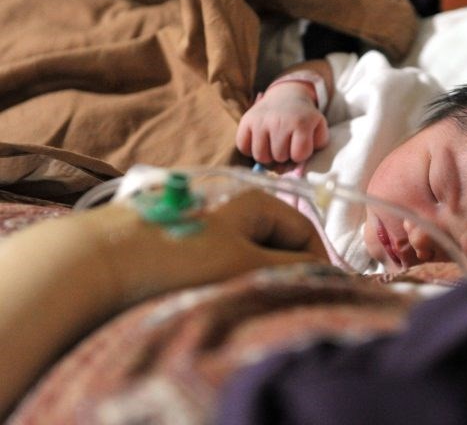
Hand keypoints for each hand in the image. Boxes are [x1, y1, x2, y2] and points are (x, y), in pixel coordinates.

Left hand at [0, 189, 327, 414]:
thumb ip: (292, 267)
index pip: (304, 230)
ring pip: (250, 255)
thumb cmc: (180, 255)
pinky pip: (223, 263)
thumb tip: (325, 272)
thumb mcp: (245, 262)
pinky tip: (222, 298)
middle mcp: (233, 208)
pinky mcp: (185, 244)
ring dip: (259, 278)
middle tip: (288, 301)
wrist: (102, 258)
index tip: (324, 290)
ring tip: (253, 303)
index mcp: (254, 202)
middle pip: (277, 242)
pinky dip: (232, 280)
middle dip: (288, 271)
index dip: (319, 261)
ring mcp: (208, 226)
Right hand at [236, 82, 329, 163]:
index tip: (301, 144)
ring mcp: (260, 120)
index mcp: (301, 122)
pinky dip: (251, 149)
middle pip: (279, 157)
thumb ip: (315, 150)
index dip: (301, 154)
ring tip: (274, 144)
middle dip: (285, 155)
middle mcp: (279, 120)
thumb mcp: (318, 130)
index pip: (299, 155)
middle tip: (287, 143)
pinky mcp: (246, 120)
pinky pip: (243, 147)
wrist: (286, 95)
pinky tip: (260, 140)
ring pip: (261, 156)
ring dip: (268, 155)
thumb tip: (297, 171)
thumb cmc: (303, 119)